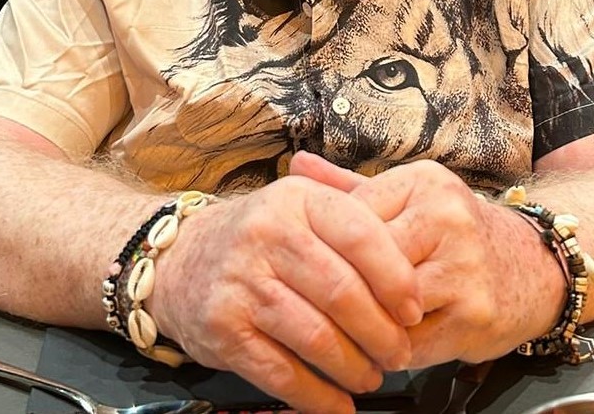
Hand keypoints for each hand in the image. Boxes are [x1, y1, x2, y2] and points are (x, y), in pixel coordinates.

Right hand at [149, 175, 422, 413]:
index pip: (361, 235)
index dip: (396, 278)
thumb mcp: (299, 207)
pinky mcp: (223, 328)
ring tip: (371, 376)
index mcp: (297, 199)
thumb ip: (352, 224)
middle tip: (398, 353)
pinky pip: (283, 372)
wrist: (179, 260)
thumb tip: (413, 275)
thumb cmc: (258, 237)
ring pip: (316, 336)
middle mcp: (267, 234)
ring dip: (353, 367)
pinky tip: (337, 402)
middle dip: (381, 333)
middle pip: (342, 292)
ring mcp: (242, 282)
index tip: (413, 309)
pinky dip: (318, 396)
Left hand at [289, 153, 562, 368]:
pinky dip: (390, 350)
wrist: (533, 266)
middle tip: (317, 304)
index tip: (313, 264)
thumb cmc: (457, 232)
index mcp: (424, 183)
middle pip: (367, 264)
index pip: (353, 218)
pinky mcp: (475, 315)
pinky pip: (412, 343)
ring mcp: (464, 268)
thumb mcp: (410, 197)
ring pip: (386, 307)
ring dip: (364, 325)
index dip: (328, 248)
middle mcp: (446, 219)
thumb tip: (296, 164)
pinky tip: (382, 345)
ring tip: (347, 328)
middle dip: (343, 290)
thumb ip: (349, 185)